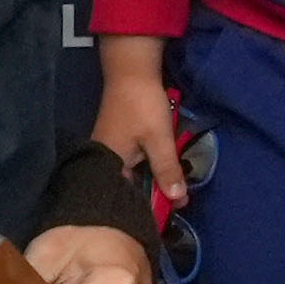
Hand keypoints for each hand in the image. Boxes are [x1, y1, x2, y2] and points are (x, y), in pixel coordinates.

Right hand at [91, 43, 189, 216]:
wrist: (131, 70)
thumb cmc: (142, 106)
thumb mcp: (159, 140)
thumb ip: (167, 170)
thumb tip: (178, 200)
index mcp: (108, 166)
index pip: (127, 199)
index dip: (150, 207)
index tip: (173, 212)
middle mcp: (104, 162)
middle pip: (129, 189)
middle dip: (154, 195)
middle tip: (180, 199)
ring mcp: (110, 152)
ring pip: (133, 176)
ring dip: (153, 181)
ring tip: (176, 191)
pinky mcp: (118, 142)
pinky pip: (133, 164)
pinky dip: (149, 168)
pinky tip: (164, 171)